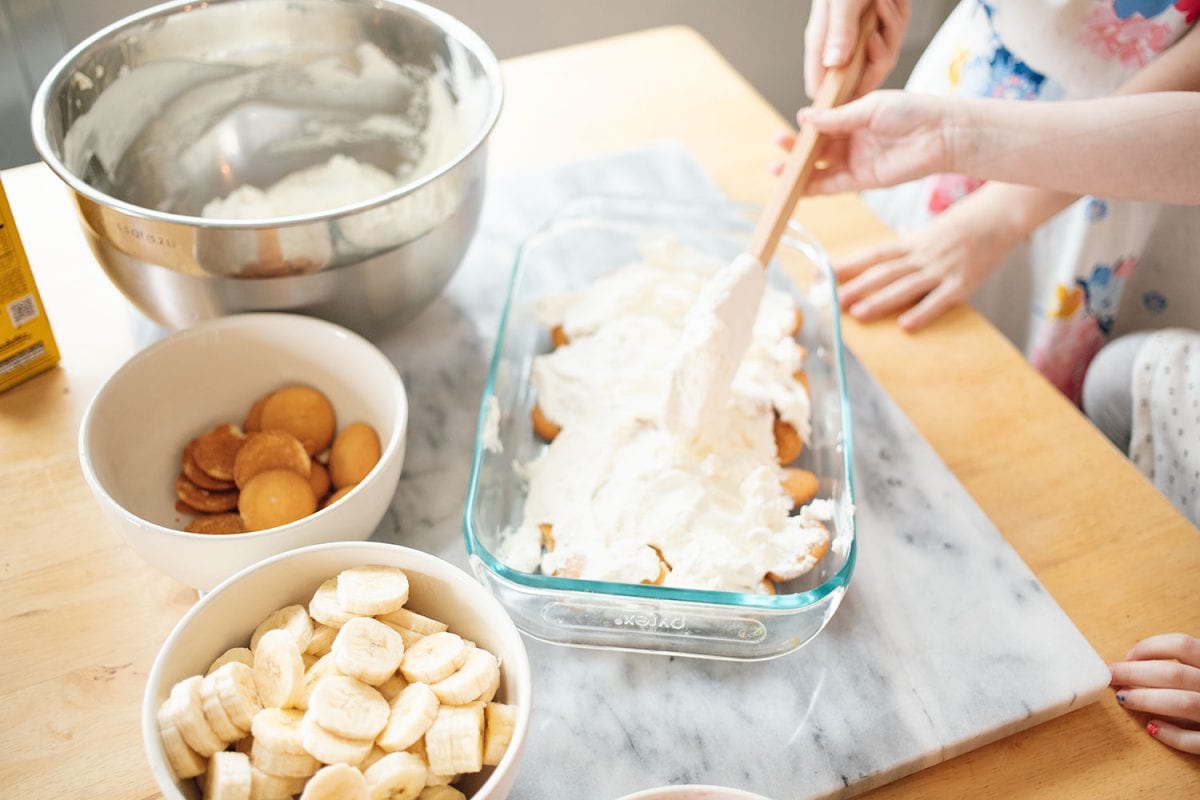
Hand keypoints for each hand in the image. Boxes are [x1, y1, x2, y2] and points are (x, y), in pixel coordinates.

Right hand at [773, 91, 955, 194]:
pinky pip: (832, 186)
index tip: (791, 126)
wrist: (940, 134)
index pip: (822, 125)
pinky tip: (796, 185)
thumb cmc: (912, 112)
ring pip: (820, 169)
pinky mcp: (862, 181)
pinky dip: (813, 187)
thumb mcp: (869, 107)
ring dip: (798, 170)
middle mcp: (853, 141)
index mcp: (854, 119)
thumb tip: (805, 118)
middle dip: (796, 149)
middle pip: (817, 148)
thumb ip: (837, 117)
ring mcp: (856, 162)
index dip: (805, 128)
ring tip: (776, 169)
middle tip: (778, 146)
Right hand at [804, 0, 910, 99]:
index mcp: (822, 40)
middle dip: (877, 58)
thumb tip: (834, 64)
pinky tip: (891, 1)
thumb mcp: (843, 0)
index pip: (821, 85)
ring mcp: (860, 35)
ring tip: (884, 4)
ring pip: (882, 56)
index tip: (854, 98)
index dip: (837, 97)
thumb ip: (839, 31)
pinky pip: (893, 36)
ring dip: (890, 31)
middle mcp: (840, 41)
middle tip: (878, 34)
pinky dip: (897, 18)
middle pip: (860, 76)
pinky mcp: (878, 26)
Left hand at [833, 188, 1022, 330]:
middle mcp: (922, 256)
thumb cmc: (966, 224)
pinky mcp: (963, 284)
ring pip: (905, 287)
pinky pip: (939, 301)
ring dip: (880, 301)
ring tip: (858, 314)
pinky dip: (922, 313)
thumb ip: (914, 238)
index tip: (827, 274)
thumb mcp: (934, 229)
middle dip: (858, 287)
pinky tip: (905, 326)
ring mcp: (942, 270)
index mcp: (913, 243)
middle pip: (884, 272)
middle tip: (834, 301)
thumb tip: (899, 236)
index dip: (851, 264)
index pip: (876, 254)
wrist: (1001, 216)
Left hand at [1109, 633, 1199, 754]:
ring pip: (1183, 703)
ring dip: (1147, 699)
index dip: (1151, 647)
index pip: (1183, 645)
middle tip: (1111, 675)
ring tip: (1123, 698)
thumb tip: (1135, 662)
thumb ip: (1186, 666)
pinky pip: (1197, 741)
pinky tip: (1151, 727)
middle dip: (1135, 673)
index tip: (1127, 655)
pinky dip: (1172, 734)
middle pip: (1174, 673)